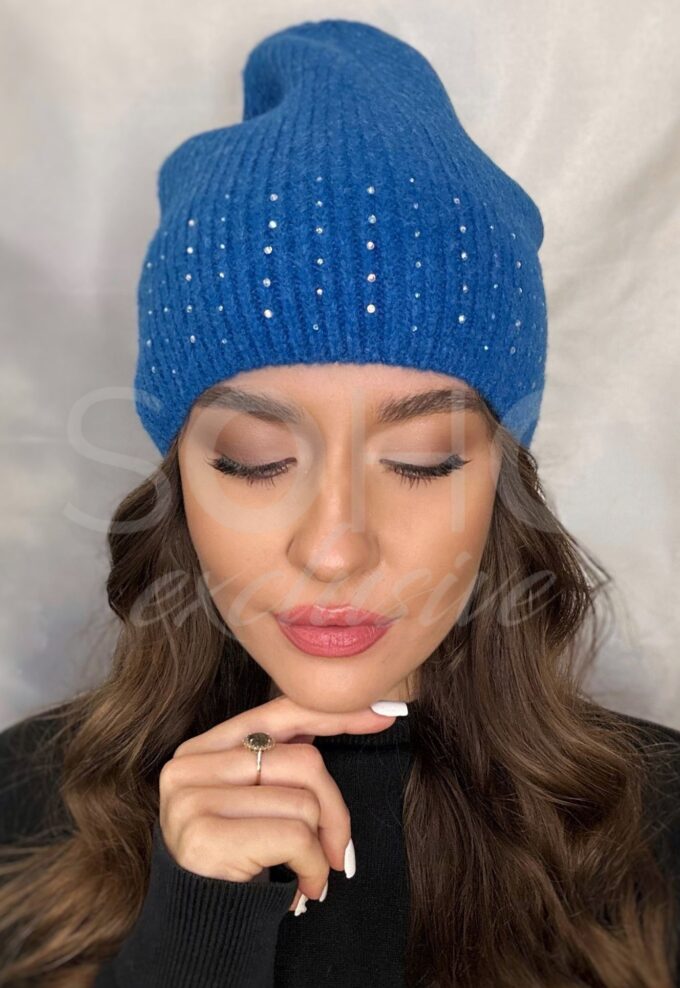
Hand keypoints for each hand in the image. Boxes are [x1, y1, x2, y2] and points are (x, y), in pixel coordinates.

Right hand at [157, 694, 398, 911]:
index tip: (383, 715)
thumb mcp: (252, 799)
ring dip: (321, 846)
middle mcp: (189, 767)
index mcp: (202, 748)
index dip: (333, 715)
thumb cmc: (236, 858)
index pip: (278, 713)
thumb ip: (280, 758)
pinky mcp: (205, 838)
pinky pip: (295, 836)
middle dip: (334, 809)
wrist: (198, 928)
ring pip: (303, 802)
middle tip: (338, 850)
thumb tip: (340, 715)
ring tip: (306, 871)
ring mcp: (192, 800)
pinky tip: (303, 886)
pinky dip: (313, 866)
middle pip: (303, 761)